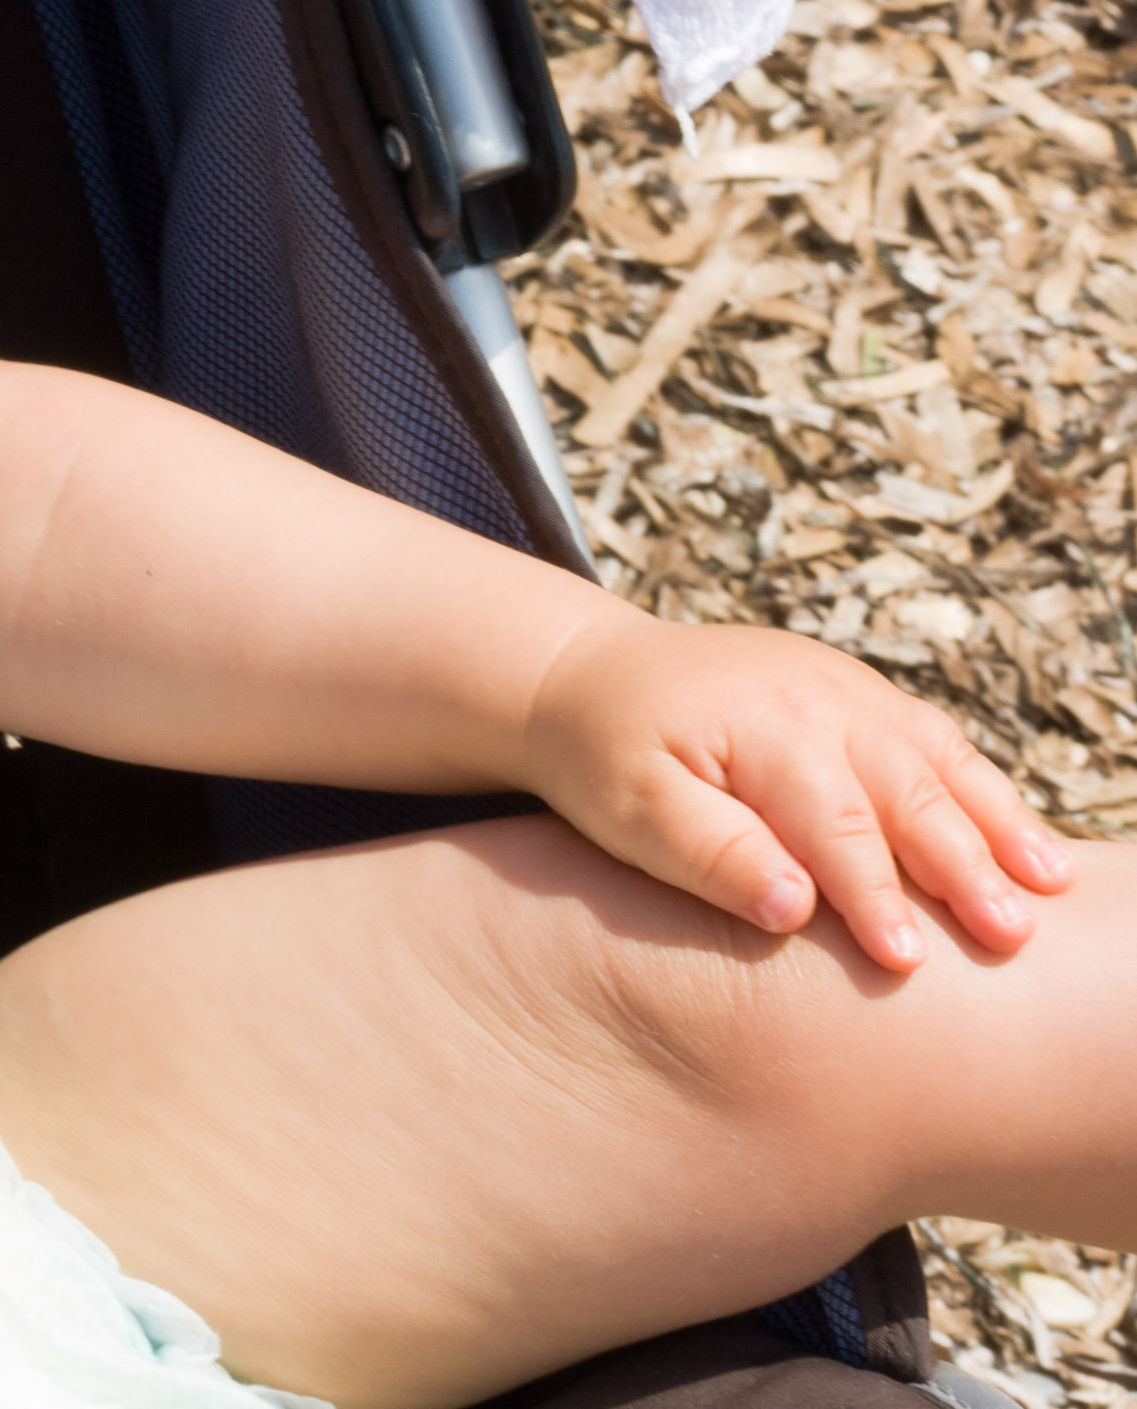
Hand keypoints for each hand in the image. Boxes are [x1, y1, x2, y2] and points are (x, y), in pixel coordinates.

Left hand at [518, 609, 1073, 969]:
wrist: (586, 673)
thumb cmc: (603, 754)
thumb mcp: (628, 808)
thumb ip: (711, 852)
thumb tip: (791, 910)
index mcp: (763, 726)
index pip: (834, 825)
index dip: (874, 896)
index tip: (907, 963)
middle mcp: (817, 697)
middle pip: (908, 791)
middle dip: (965, 866)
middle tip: (1012, 937)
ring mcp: (845, 688)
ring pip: (939, 760)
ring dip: (999, 823)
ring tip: (1051, 884)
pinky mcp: (855, 692)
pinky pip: (933, 738)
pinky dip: (982, 787)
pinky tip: (1019, 837)